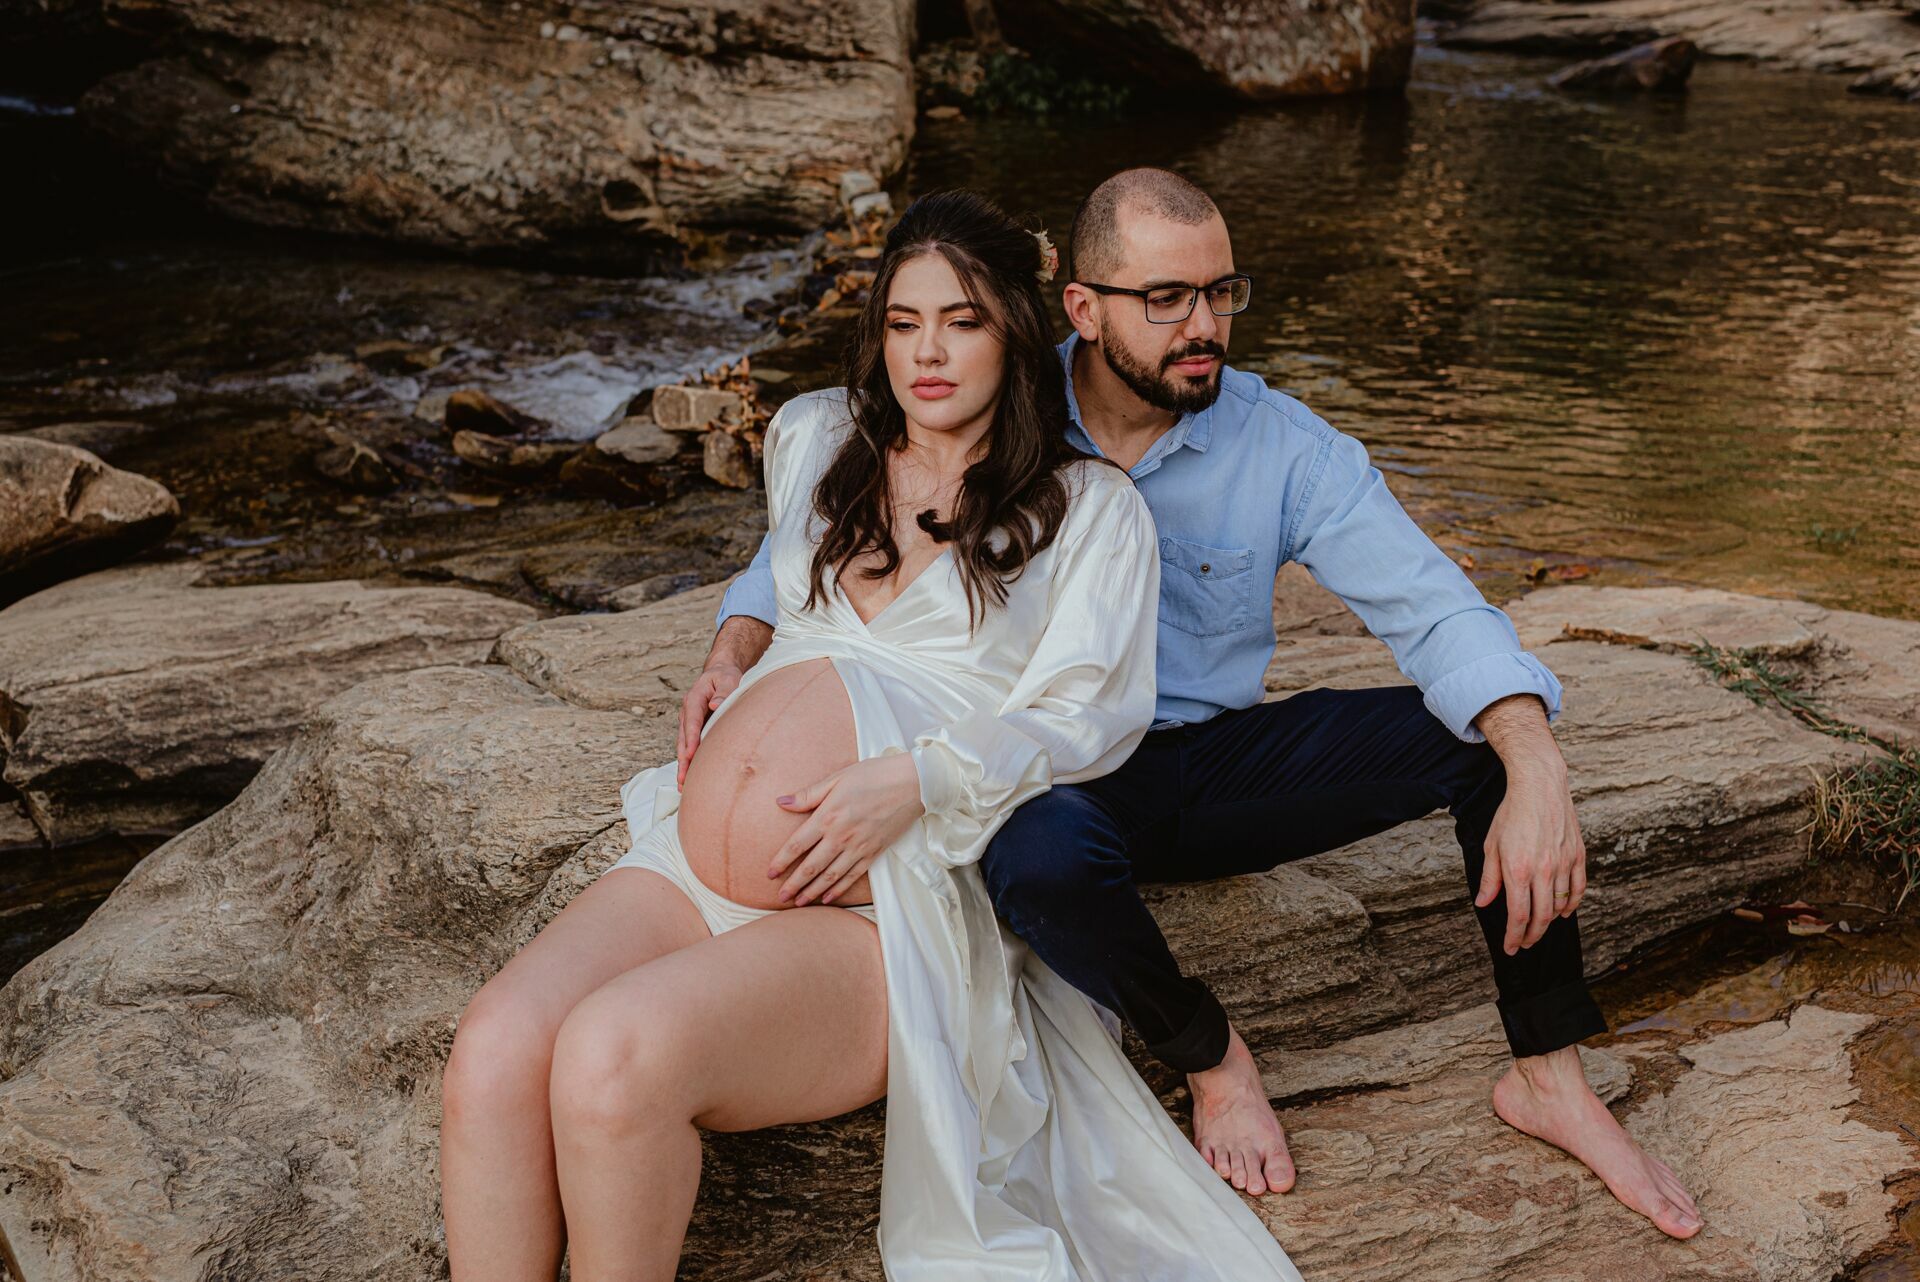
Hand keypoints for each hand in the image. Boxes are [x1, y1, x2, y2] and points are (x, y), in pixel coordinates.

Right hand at [676, 664, 740, 785]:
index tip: (690, 754)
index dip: (690, 738)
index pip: (692, 721)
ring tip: (683, 785)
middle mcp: (688, 713)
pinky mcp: (694, 730)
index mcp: (694, 699)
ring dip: (683, 764)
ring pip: (683, 746)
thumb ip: (723, 692)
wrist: (720, 673)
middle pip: (683, 738)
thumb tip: (715, 706)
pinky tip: (689, 778)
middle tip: (683, 778)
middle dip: (683, 759)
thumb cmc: (725, 677)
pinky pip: (689, 746)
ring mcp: (689, 722)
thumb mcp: (728, 679)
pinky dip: (688, 761)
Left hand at [767, 754, 925, 905]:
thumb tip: (782, 802)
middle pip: (811, 866)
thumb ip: (809, 794)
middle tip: (780, 896)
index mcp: (828, 816)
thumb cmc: (875, 775)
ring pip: (830, 876)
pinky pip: (852, 876)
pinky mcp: (874, 852)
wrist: (913, 784)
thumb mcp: (838, 778)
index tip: (770, 873)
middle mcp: (841, 836)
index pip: (797, 844)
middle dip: (793, 883)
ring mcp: (859, 847)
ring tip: (799, 901)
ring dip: (812, 891)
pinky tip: (828, 897)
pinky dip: (839, 889)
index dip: (781, 861)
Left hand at [1475, 761, 1586, 953]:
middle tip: (1524, 944)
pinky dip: (1572, 905)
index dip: (1514, 937)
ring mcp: (1563, 864)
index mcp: (1518, 870)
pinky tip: (1564, 912)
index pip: (1518, 916)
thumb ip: (1490, 878)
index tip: (1510, 948)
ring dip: (1549, 921)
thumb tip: (1484, 903)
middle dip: (1531, 936)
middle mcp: (1543, 871)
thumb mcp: (1492, 845)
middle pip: (1541, 917)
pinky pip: (1578, 889)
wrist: (1539, 786)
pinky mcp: (1578, 856)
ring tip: (1538, 927)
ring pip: (1560, 906)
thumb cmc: (1512, 813)